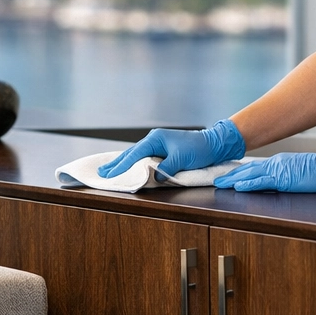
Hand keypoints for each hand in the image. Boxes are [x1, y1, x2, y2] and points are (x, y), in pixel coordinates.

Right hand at [97, 119, 245, 178]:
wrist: (214, 143)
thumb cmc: (199, 149)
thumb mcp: (182, 159)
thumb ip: (166, 168)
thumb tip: (155, 175)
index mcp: (156, 139)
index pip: (134, 155)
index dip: (121, 166)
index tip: (108, 174)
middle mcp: (155, 139)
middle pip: (131, 153)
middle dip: (116, 163)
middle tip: (101, 173)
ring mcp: (158, 143)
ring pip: (136, 155)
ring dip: (123, 163)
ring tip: (109, 170)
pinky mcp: (163, 149)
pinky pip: (144, 156)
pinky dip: (134, 162)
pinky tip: (128, 166)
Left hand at [212, 139, 315, 191]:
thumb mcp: (299, 172)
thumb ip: (287, 176)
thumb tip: (279, 182)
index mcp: (279, 163)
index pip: (255, 168)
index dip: (241, 172)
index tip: (229, 176)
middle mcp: (275, 164)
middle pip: (248, 169)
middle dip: (231, 175)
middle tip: (217, 180)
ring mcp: (278, 170)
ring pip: (250, 174)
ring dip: (233, 179)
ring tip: (220, 184)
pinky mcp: (282, 178)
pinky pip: (261, 181)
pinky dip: (247, 183)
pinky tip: (237, 186)